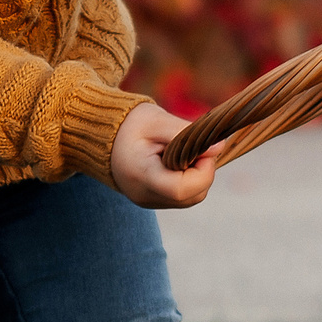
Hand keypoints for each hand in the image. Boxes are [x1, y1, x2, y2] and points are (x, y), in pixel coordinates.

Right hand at [108, 102, 226, 209]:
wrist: (102, 136)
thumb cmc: (128, 125)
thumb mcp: (156, 120)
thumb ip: (186, 132)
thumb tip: (219, 146)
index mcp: (142, 176)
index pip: (182, 188)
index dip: (202, 170)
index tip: (201, 149)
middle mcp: (145, 195)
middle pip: (192, 196)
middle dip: (204, 172)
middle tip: (194, 148)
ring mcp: (148, 201)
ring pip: (191, 199)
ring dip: (198, 177)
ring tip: (184, 154)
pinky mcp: (152, 201)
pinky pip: (182, 198)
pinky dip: (189, 181)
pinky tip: (178, 162)